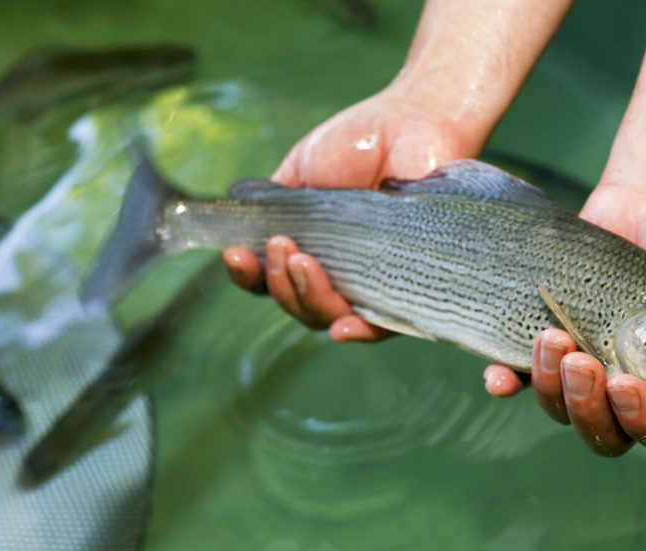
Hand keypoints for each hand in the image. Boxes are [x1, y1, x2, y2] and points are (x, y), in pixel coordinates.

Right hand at [223, 90, 479, 340]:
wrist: (411, 123)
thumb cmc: (358, 145)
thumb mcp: (301, 173)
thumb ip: (272, 207)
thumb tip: (236, 235)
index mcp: (308, 249)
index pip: (270, 281)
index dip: (249, 276)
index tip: (235, 254)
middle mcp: (337, 273)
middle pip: (297, 305)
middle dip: (280, 283)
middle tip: (281, 247)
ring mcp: (372, 282)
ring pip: (331, 316)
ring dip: (308, 296)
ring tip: (302, 260)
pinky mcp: (408, 288)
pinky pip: (382, 325)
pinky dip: (358, 331)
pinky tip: (341, 327)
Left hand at [484, 183, 645, 457]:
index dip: (645, 423)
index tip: (628, 384)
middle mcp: (634, 387)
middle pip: (608, 435)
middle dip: (589, 409)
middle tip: (582, 362)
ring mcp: (590, 367)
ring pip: (563, 410)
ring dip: (552, 389)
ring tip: (554, 339)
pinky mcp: (554, 340)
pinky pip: (523, 377)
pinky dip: (509, 383)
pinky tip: (499, 378)